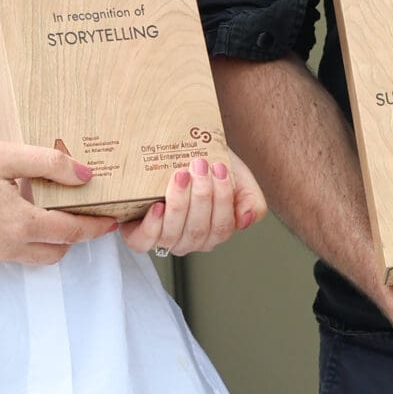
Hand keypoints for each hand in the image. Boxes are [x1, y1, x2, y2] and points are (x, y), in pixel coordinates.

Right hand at [0, 139, 120, 265]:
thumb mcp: (4, 155)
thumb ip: (49, 164)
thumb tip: (86, 176)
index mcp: (19, 224)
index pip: (71, 232)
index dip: (96, 227)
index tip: (113, 221)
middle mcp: (7, 246)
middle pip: (56, 252)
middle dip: (76, 238)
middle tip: (88, 214)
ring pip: (34, 256)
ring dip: (52, 241)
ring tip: (57, 211)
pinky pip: (12, 252)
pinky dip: (28, 239)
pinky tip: (23, 212)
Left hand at [117, 154, 267, 256]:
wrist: (184, 151)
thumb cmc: (211, 166)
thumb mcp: (240, 178)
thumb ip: (252, 200)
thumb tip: (244, 220)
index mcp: (216, 230)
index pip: (222, 226)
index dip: (222, 198)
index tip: (219, 168)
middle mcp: (191, 239)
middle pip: (198, 229)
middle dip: (201, 195)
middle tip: (200, 165)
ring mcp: (166, 239)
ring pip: (173, 234)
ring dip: (178, 203)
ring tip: (181, 175)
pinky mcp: (140, 235)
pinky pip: (145, 241)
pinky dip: (152, 225)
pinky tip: (158, 206)